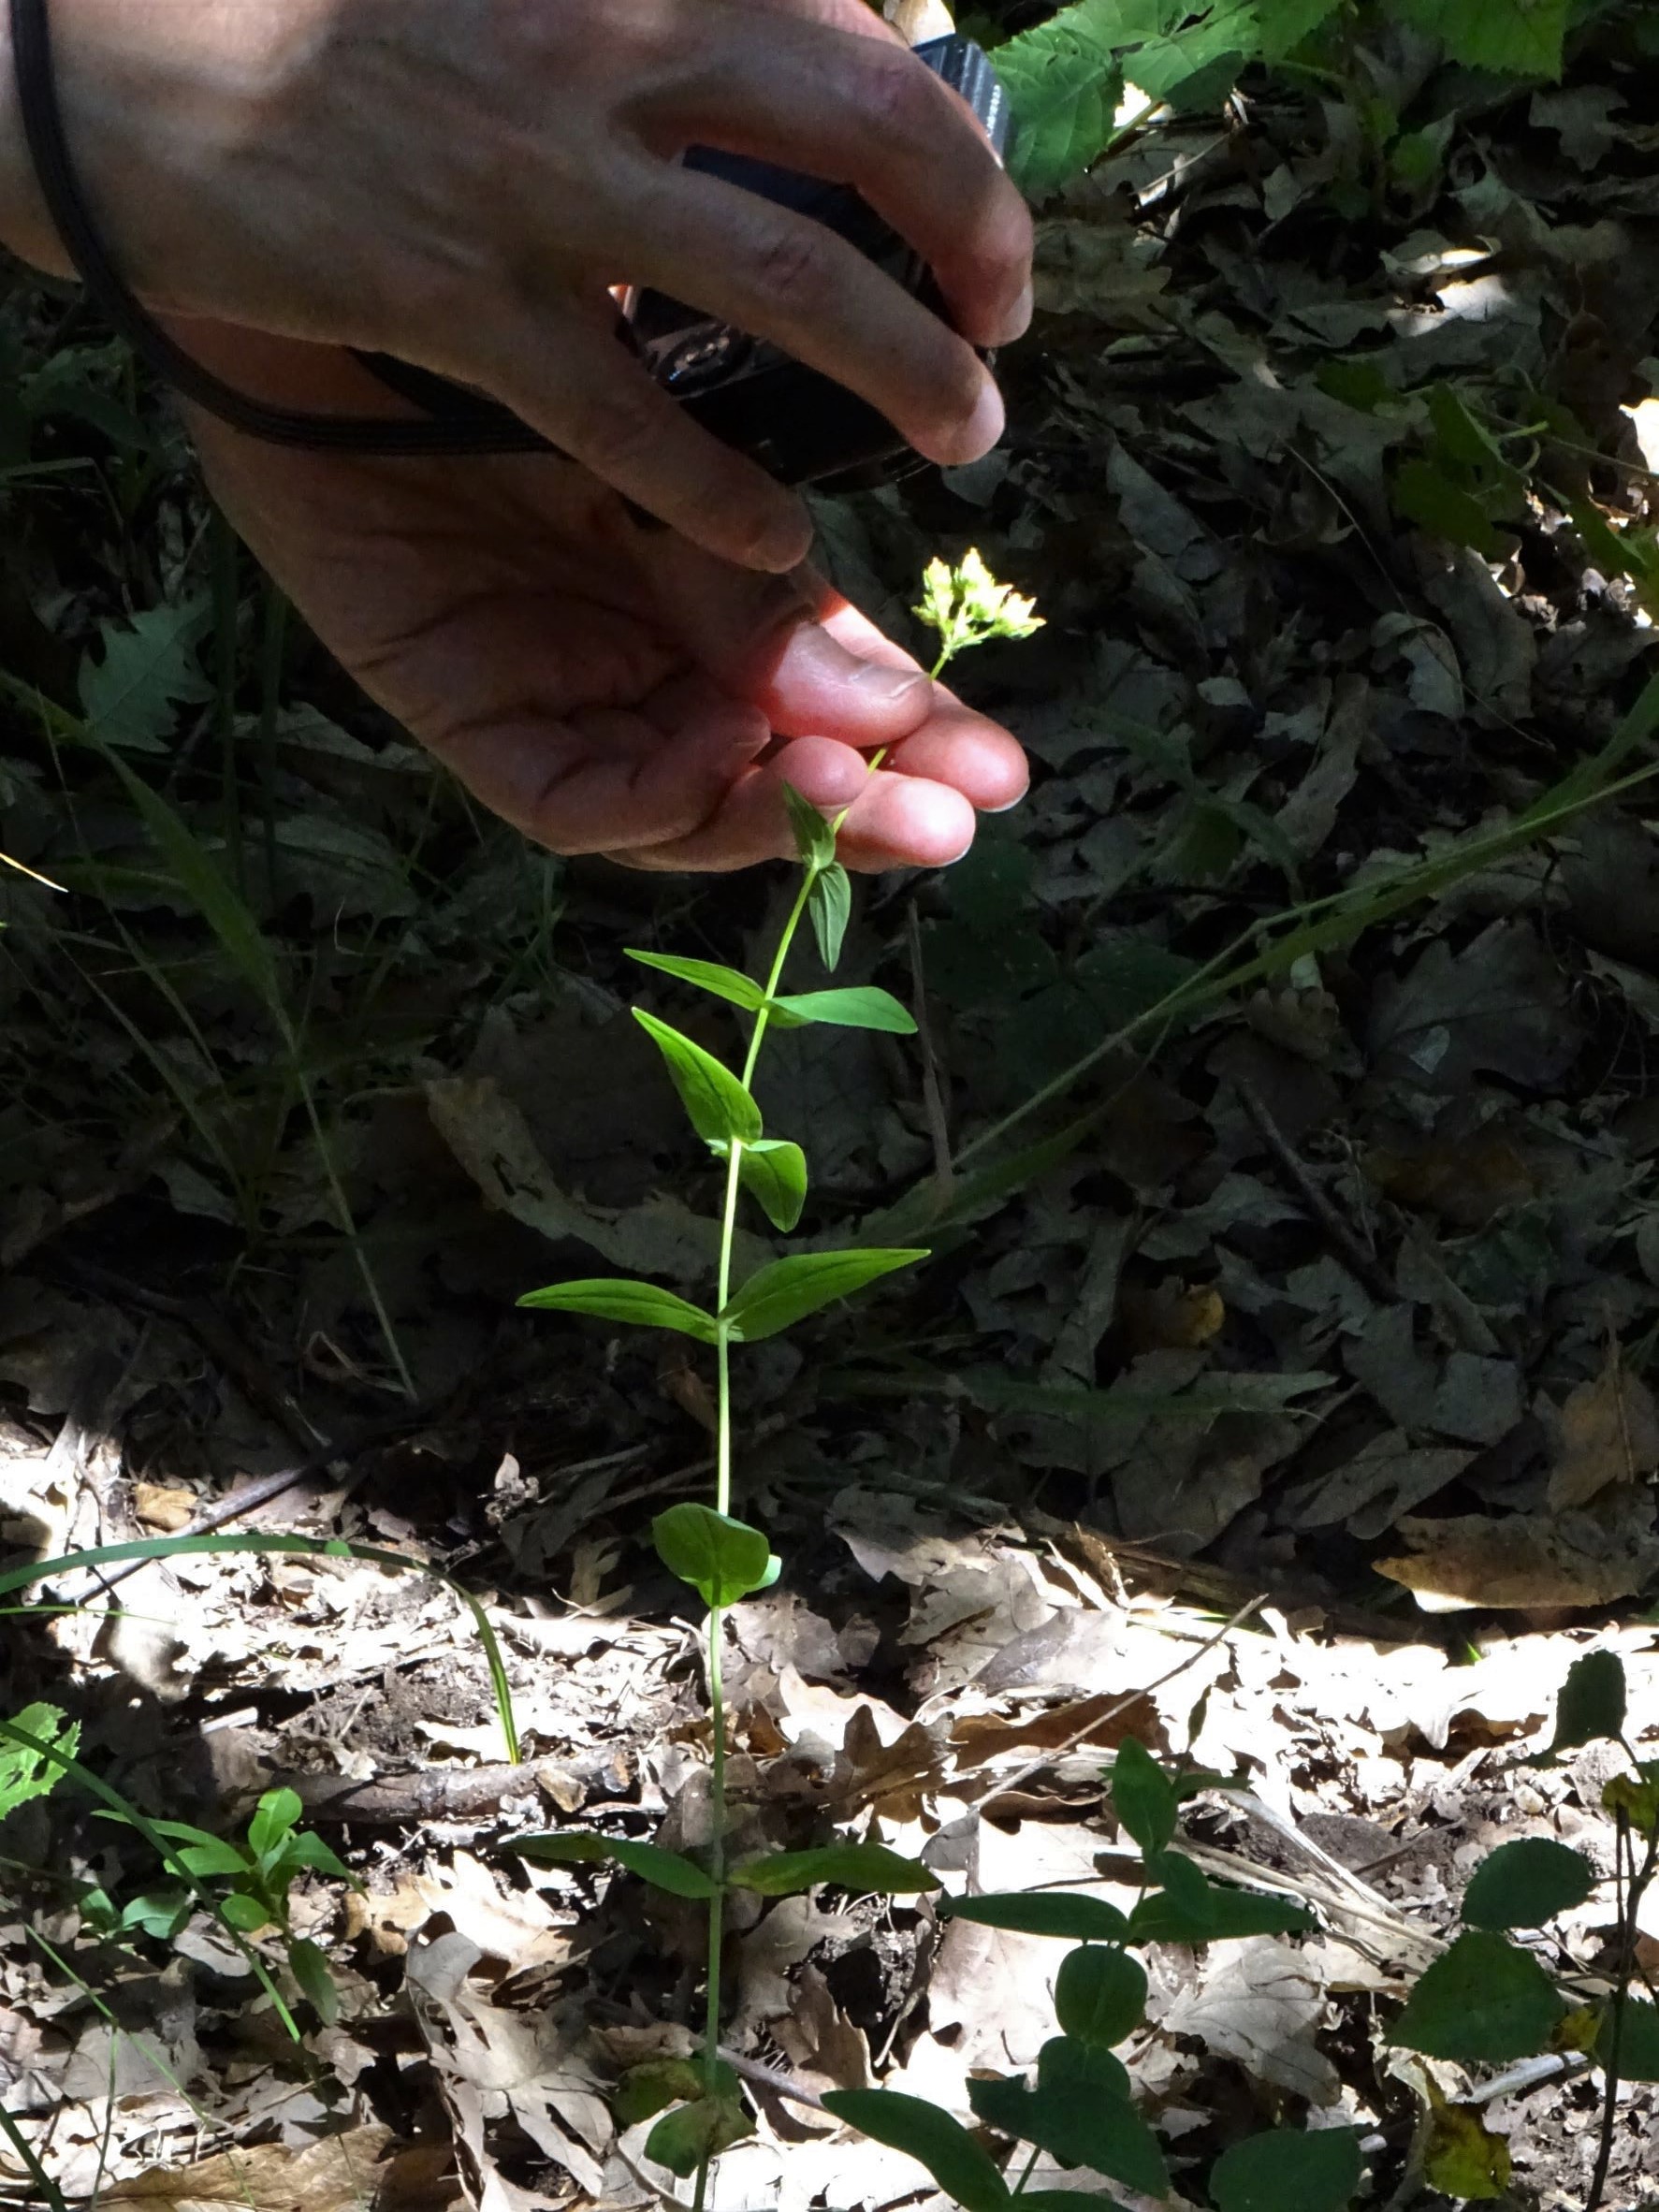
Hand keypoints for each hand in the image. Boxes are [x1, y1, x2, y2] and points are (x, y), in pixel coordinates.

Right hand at [2, 0, 1030, 568]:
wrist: (143, 48)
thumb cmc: (353, 14)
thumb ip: (669, 18)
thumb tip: (826, 45)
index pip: (860, 51)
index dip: (961, 160)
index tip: (994, 249)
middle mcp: (612, 59)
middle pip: (865, 146)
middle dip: (971, 256)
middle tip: (1005, 351)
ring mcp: (540, 184)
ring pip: (785, 283)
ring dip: (903, 370)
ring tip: (961, 439)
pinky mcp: (461, 300)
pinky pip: (630, 413)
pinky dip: (723, 489)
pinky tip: (783, 542)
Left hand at [185, 329, 1027, 869]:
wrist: (344, 263)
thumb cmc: (516, 335)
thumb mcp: (675, 456)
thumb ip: (760, 585)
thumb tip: (889, 701)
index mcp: (704, 591)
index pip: (821, 700)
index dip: (906, 739)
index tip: (1002, 763)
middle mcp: (640, 661)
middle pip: (764, 774)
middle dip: (866, 806)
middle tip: (961, 817)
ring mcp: (558, 697)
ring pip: (678, 810)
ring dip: (772, 813)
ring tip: (860, 787)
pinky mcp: (463, 716)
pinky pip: (571, 802)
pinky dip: (652, 794)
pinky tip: (718, 744)